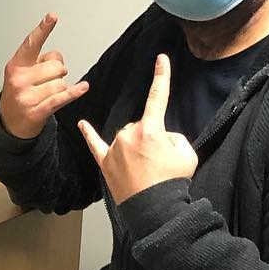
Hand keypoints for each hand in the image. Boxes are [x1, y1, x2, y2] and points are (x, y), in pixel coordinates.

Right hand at [0, 11, 87, 138]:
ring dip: (60, 88)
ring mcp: (26, 97)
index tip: (52, 16)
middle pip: (55, 66)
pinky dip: (74, 92)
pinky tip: (83, 88)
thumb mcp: (23, 72)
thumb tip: (58, 59)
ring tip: (47, 94)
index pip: (31, 43)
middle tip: (48, 80)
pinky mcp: (36, 111)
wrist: (9, 122)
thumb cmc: (20, 93)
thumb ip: (40, 60)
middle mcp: (19, 79)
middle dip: (58, 72)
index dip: (43, 29)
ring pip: (60, 83)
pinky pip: (61, 98)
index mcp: (16, 65)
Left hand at [77, 53, 196, 203]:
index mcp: (150, 130)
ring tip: (146, 170)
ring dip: (135, 148)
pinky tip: (82, 124)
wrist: (155, 210)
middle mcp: (128, 135)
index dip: (161, 76)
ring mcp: (114, 149)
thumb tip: (160, 138)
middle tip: (159, 161)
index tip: (161, 59)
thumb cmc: (171, 182)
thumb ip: (173, 137)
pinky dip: (89, 135)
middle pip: (141, 125)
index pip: (158, 96)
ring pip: (126, 138)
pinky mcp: (105, 163)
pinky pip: (95, 145)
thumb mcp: (186, 153)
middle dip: (150, 138)